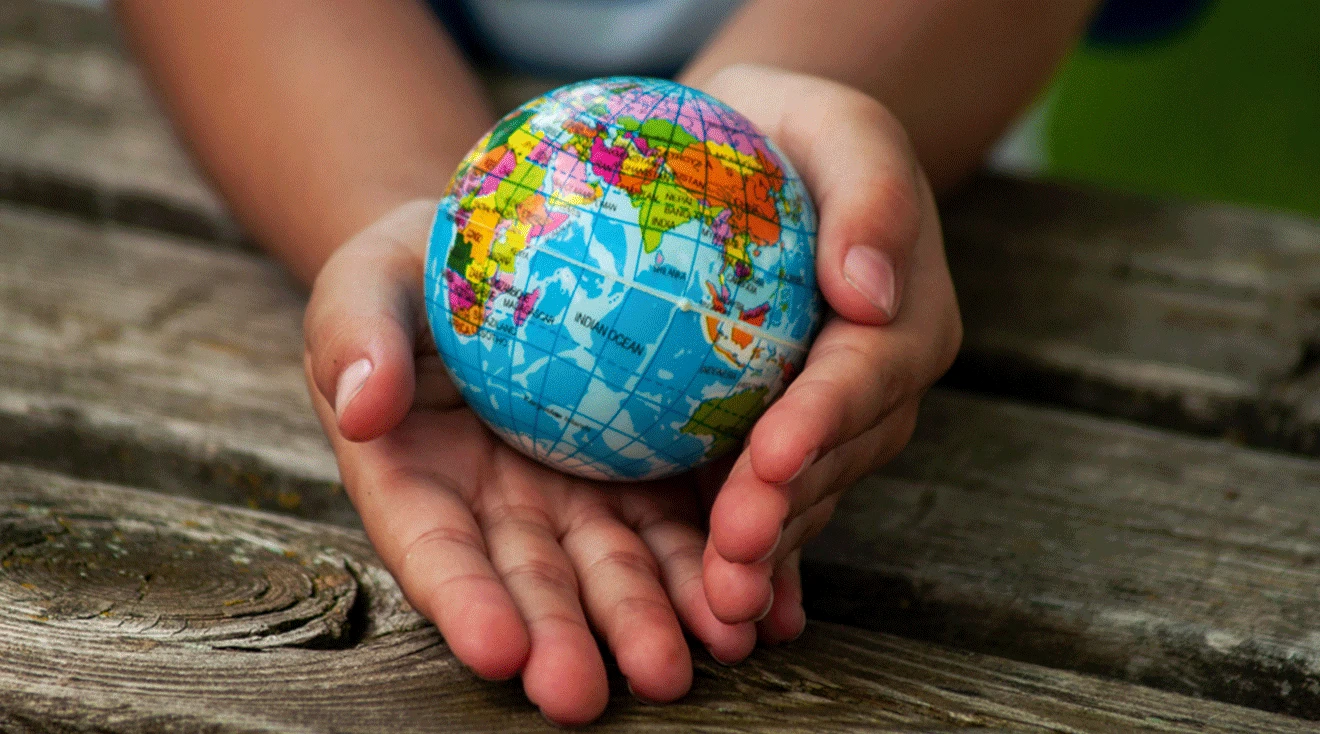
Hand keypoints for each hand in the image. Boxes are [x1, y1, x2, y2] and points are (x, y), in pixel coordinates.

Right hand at [302, 203, 757, 725]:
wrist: (502, 248)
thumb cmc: (414, 268)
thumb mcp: (366, 283)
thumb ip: (354, 336)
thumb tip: (361, 407)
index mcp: (421, 481)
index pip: (436, 549)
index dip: (464, 601)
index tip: (497, 649)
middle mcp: (505, 509)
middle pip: (538, 581)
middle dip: (564, 639)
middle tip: (589, 695)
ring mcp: (583, 495)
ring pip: (623, 564)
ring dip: (655, 618)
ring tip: (693, 660)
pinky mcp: (651, 470)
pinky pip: (690, 518)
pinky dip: (724, 561)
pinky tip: (764, 603)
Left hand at [688, 66, 961, 638]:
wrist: (764, 161)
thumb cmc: (799, 133)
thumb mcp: (841, 128)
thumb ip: (872, 196)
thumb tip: (871, 291)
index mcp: (907, 316)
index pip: (864, 374)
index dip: (820, 422)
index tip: (767, 459)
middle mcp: (880, 386)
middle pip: (837, 456)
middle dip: (787, 512)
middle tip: (731, 557)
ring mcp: (835, 425)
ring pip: (806, 496)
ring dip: (764, 553)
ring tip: (715, 606)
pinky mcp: (785, 443)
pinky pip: (770, 502)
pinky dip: (751, 555)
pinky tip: (714, 606)